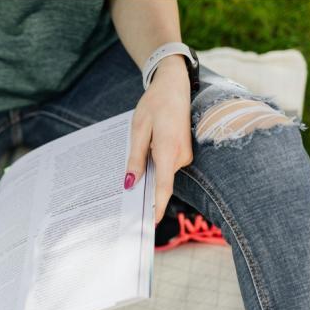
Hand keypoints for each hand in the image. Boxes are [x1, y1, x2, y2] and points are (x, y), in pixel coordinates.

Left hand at [125, 55, 192, 222]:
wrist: (174, 85)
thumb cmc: (154, 104)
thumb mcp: (138, 129)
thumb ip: (136, 157)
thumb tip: (131, 183)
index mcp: (168, 148)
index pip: (164, 185)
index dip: (157, 206)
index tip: (150, 223)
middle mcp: (181, 155)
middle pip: (161, 182)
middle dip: (146, 193)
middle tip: (124, 208)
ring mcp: (184, 155)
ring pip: (162, 174)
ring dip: (148, 177)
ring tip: (130, 177)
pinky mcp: (182, 153)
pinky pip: (166, 167)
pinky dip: (154, 168)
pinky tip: (143, 162)